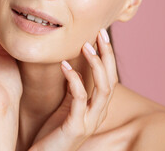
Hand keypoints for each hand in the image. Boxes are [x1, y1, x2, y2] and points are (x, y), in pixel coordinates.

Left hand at [29, 29, 118, 150]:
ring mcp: (90, 121)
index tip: (101, 34)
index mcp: (97, 107)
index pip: (109, 77)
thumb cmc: (53, 131)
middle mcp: (99, 113)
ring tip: (86, 45)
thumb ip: (74, 89)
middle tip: (100, 33)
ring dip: (96, 64)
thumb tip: (75, 68)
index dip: (107, 55)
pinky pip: (80, 99)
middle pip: (111, 79)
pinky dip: (74, 80)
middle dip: (107, 55)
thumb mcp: (66, 106)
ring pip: (103, 88)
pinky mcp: (76, 127)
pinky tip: (64, 66)